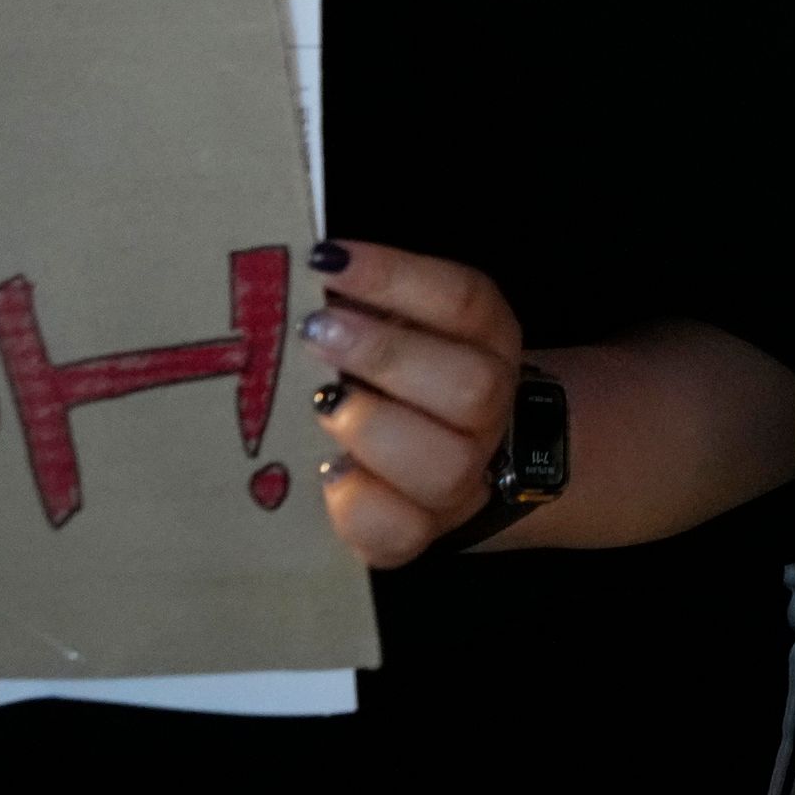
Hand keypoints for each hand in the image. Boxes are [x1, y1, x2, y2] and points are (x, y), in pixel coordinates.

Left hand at [304, 239, 523, 567]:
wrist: (442, 456)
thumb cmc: (394, 372)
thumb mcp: (393, 320)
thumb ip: (363, 296)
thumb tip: (306, 270)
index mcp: (487, 341)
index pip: (465, 301)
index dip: (396, 277)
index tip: (325, 260)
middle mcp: (488, 412)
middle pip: (473, 388)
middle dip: (388, 356)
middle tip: (316, 332)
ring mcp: (460, 479)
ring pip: (445, 465)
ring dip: (375, 428)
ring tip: (321, 403)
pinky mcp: (416, 534)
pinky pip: (400, 535)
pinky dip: (359, 504)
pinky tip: (328, 472)